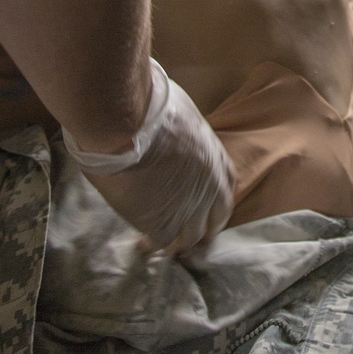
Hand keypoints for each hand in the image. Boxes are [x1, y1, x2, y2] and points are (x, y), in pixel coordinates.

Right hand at [62, 60, 234, 251]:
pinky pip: (162, 242)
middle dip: (203, 232)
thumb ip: (186, 134)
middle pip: (213, 221)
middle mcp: (210, 188)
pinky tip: (141, 244)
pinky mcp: (163, 222)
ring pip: (190, 238)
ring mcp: (189, 208)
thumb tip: (175, 129)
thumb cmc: (150, 108)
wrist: (127, 124)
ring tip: (163, 245)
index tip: (204, 212)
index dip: (214, 205)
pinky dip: (152, 245)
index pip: (225, 192)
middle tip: (188, 239)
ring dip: (178, 242)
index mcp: (217, 160)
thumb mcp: (184, 117)